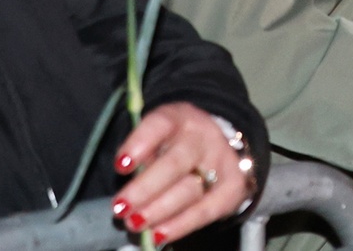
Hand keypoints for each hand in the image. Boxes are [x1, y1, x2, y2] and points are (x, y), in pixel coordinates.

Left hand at [111, 103, 254, 245]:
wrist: (218, 146)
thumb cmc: (174, 145)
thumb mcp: (157, 137)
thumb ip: (141, 155)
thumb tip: (124, 185)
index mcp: (179, 117)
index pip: (160, 125)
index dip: (139, 144)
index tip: (121, 165)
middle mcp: (202, 137)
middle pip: (174, 164)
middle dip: (144, 189)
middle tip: (120, 208)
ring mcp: (221, 162)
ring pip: (189, 190)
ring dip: (158, 210)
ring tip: (134, 223)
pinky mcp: (232, 188)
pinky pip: (205, 211)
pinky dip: (180, 225)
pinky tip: (159, 234)